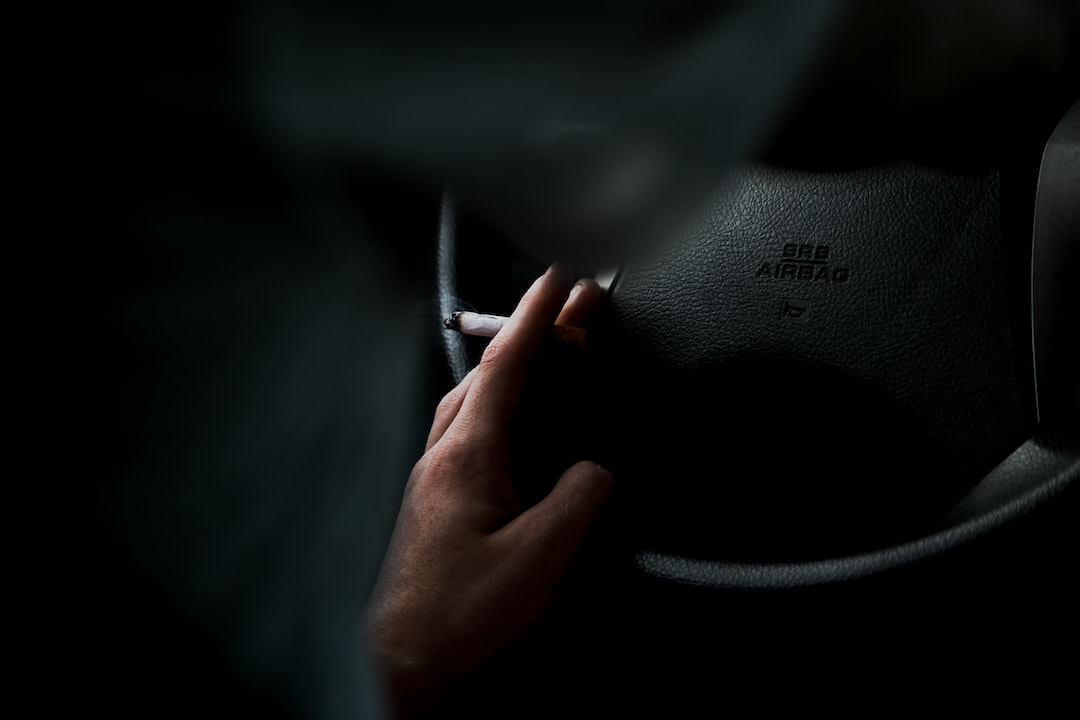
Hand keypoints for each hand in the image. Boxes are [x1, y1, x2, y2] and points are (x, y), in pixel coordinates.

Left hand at [364, 266, 613, 717]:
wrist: (402, 656)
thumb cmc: (455, 613)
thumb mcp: (538, 559)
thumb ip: (578, 502)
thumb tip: (598, 469)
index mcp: (467, 456)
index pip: (506, 365)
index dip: (537, 315)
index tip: (559, 279)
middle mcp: (443, 455)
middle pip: (489, 372)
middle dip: (534, 333)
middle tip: (574, 314)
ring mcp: (434, 475)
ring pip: (473, 397)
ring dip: (513, 367)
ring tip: (551, 356)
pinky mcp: (436, 497)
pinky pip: (468, 427)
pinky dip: (498, 403)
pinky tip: (514, 423)